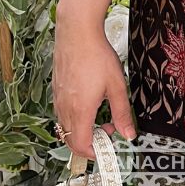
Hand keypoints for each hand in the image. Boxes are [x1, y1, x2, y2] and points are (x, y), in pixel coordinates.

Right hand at [52, 0, 134, 159]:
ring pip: (66, 127)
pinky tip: (90, 103)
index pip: (81, 145)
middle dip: (90, 143)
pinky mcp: (56, 90)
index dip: (95, 153)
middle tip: (109, 131)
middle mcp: (65, 108)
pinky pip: (63, 114)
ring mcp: (58, 99)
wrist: (76, 32)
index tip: (108, 149)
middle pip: (71, 140)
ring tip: (102, 114)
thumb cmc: (97, 56)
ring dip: (83, 129)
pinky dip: (76, 118)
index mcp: (80, 110)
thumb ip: (122, 113)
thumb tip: (128, 134)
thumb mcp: (117, 86)